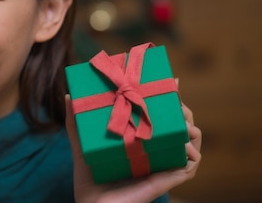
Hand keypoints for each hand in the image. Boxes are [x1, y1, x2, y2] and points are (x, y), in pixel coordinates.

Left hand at [65, 93, 201, 202]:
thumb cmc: (89, 178)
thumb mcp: (83, 144)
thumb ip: (75, 122)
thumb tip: (68, 96)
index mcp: (140, 141)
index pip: (160, 117)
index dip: (169, 99)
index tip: (172, 80)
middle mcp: (155, 152)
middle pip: (179, 127)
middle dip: (182, 110)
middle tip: (175, 99)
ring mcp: (162, 166)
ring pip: (191, 144)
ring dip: (191, 129)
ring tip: (183, 119)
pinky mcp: (166, 180)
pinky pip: (189, 167)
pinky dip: (192, 155)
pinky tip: (185, 144)